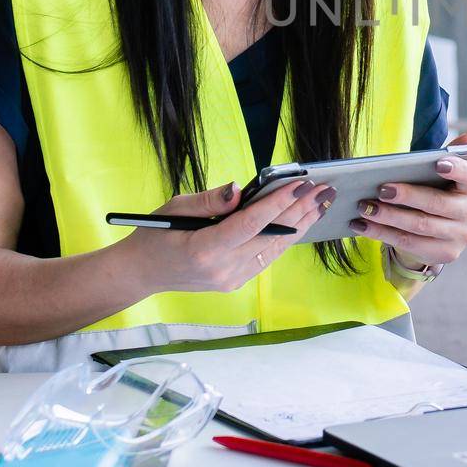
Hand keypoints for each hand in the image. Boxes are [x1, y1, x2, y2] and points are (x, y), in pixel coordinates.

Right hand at [123, 177, 333, 293]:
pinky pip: (266, 256)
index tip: (301, 184)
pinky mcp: (236, 282)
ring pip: (274, 249)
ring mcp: (231, 279)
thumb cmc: (156, 234)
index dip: (278, 203)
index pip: (251, 224)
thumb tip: (242, 191)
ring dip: (300, 224)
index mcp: (205, 250)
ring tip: (320, 203)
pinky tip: (301, 221)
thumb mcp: (176, 207)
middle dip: (300, 210)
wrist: (142, 272)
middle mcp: (222, 269)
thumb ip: (212, 201)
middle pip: (270, 237)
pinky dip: (285, 237)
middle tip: (324, 190)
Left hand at [349, 128, 466, 270]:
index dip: (456, 169)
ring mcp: (461, 235)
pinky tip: (362, 225)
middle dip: (407, 196)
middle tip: (381, 189)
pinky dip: (382, 234)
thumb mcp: (447, 168)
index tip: (438, 163)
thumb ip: (455, 152)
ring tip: (364, 207)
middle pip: (437, 204)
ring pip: (420, 226)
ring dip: (388, 217)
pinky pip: (409, 243)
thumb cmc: (440, 187)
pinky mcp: (445, 253)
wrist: (444, 224)